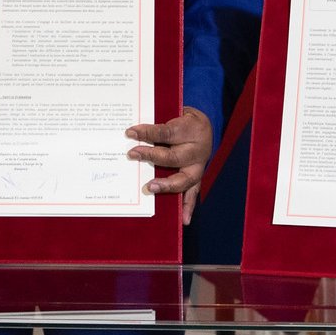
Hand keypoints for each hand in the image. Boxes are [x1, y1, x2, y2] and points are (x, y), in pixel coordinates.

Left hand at [127, 107, 213, 225]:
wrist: (204, 127)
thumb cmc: (182, 120)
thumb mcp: (173, 114)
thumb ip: (157, 123)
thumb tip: (131, 132)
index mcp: (190, 129)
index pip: (166, 132)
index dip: (148, 132)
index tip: (130, 132)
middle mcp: (196, 150)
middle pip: (173, 157)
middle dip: (151, 156)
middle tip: (133, 154)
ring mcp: (198, 167)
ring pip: (184, 179)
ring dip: (166, 185)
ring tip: (150, 188)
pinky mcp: (198, 179)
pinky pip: (193, 194)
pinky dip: (188, 207)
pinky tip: (183, 220)